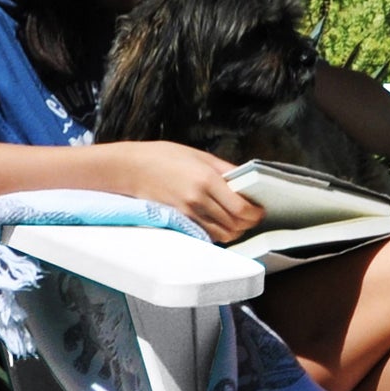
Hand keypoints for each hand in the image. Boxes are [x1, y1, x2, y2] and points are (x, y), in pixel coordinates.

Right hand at [115, 142, 264, 242]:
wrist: (130, 168)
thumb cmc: (163, 157)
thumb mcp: (199, 155)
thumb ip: (226, 169)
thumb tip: (247, 179)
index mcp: (207, 180)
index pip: (241, 208)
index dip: (255, 213)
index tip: (260, 210)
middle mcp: (198, 199)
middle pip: (235, 224)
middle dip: (248, 223)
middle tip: (252, 216)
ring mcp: (186, 214)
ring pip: (222, 234)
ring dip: (234, 230)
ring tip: (237, 220)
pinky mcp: (177, 222)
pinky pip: (205, 235)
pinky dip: (217, 233)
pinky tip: (218, 222)